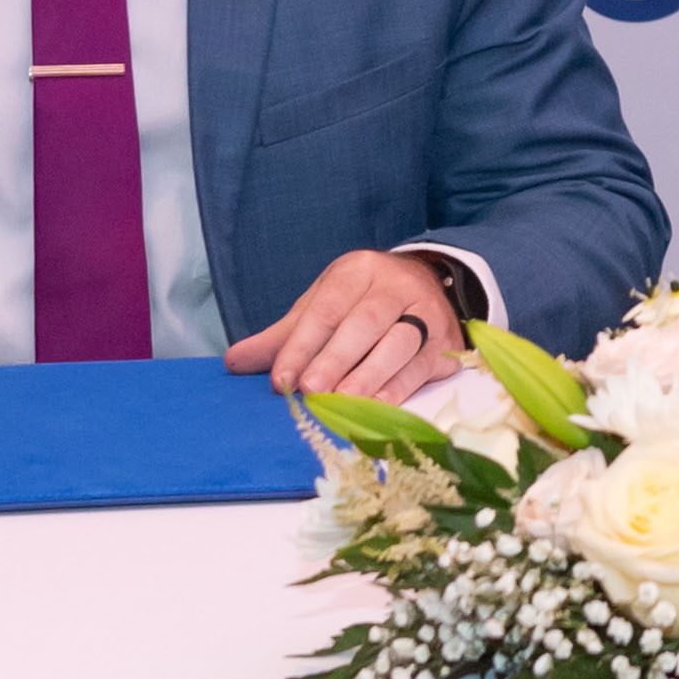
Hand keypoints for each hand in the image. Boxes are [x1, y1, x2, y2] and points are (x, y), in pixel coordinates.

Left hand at [226, 249, 466, 401]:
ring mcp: (425, 312)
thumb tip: (234, 362)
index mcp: (358, 270)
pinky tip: (375, 408)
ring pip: (398, 342)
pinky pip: (421, 366)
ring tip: (340, 403)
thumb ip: (283, 336)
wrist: (429, 286)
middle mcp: (394, 285)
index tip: (280, 379)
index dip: (301, 344)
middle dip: (334, 359)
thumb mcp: (322, 305)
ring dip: (367, 375)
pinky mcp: (444, 342)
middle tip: (309, 391)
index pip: (326, 307)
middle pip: (364, 322)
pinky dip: (397, 389)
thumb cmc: (362, 302)